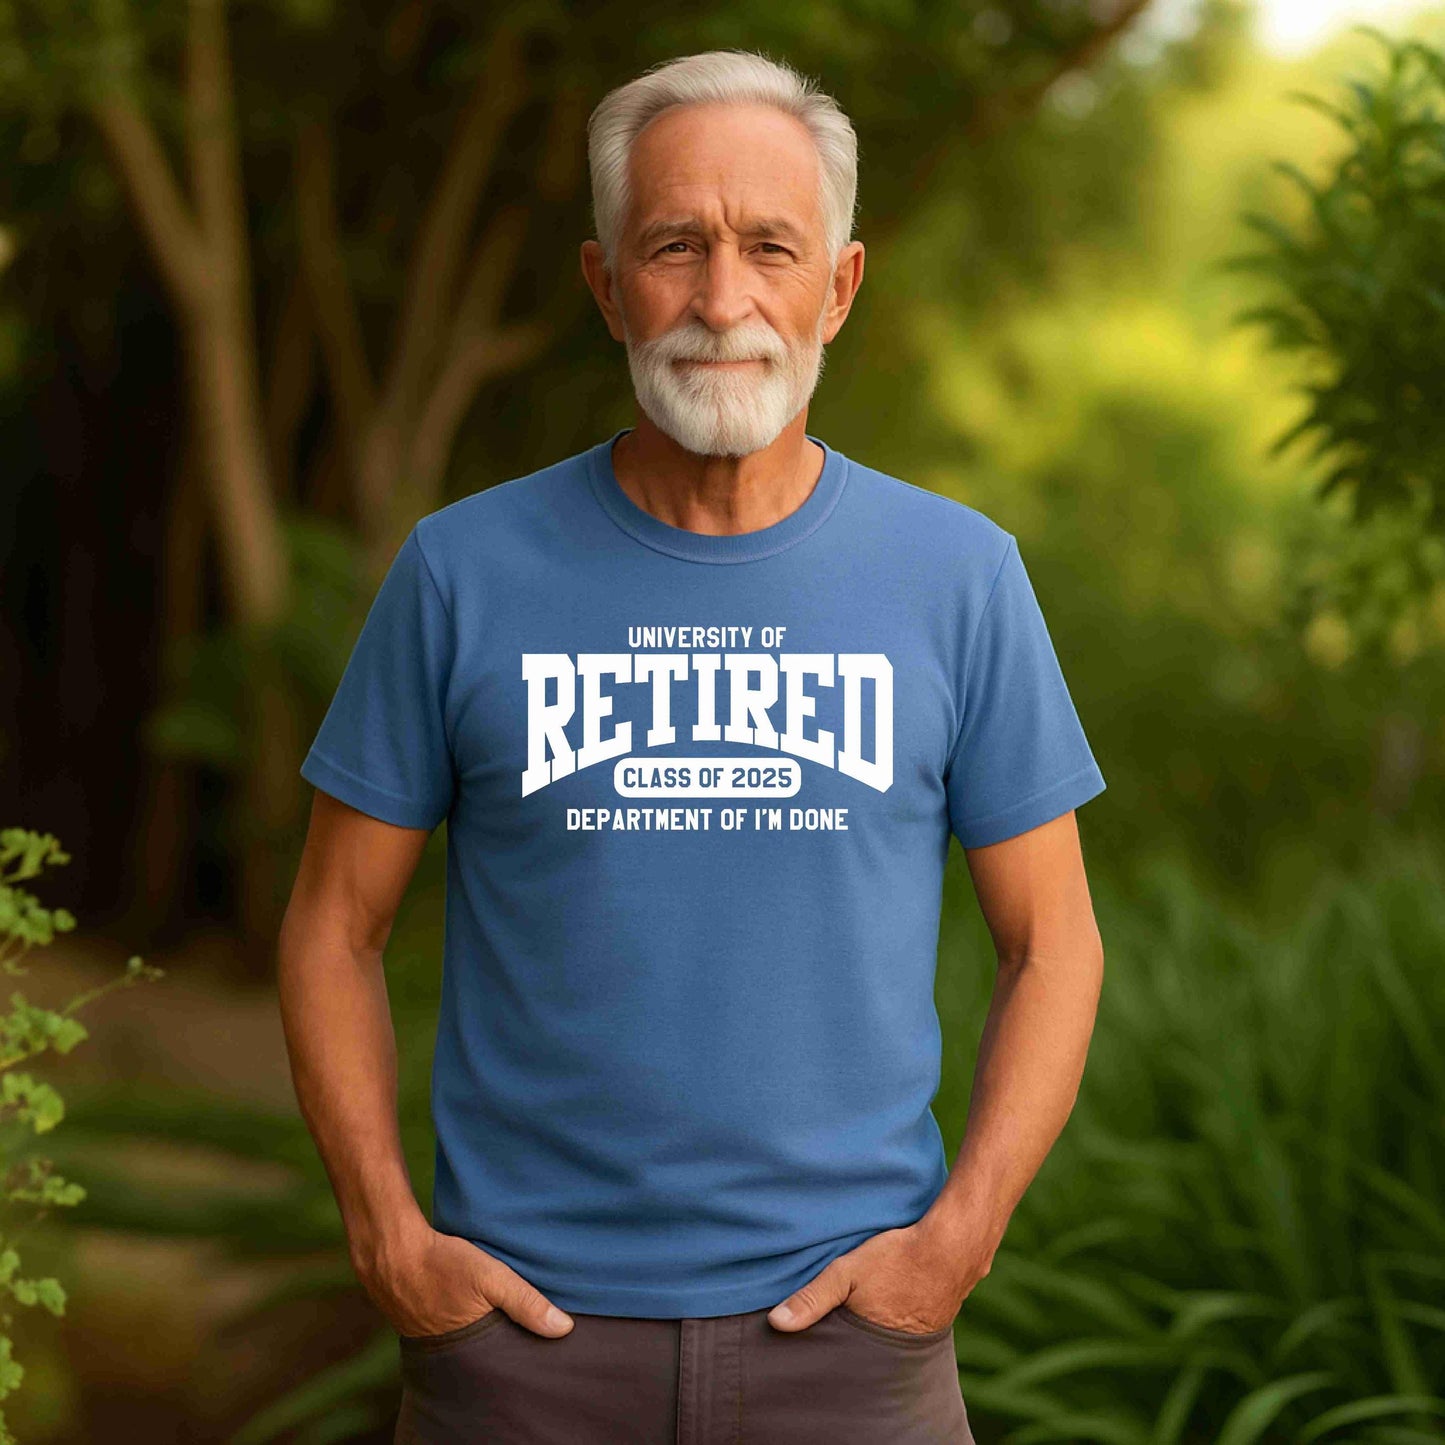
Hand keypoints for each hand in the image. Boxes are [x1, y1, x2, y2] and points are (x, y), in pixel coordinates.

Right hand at [354, 1216, 573, 1339]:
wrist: (389, 1250)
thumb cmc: (441, 1263)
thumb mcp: (491, 1277)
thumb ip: (526, 1302)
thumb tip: (565, 1329)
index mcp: (470, 1349)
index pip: (505, 1361)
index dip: (523, 1351)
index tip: (545, 1342)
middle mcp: (451, 1353)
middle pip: (489, 1352)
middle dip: (506, 1341)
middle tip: (528, 1325)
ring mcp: (432, 1338)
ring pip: (470, 1339)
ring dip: (485, 1328)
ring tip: (500, 1312)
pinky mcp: (420, 1322)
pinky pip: (451, 1326)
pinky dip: (464, 1317)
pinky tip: (471, 1303)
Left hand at [766, 1212, 992, 1334]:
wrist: (955, 1243)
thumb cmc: (897, 1257)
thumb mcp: (846, 1273)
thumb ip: (812, 1298)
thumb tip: (776, 1323)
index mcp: (877, 1341)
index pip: (851, 1359)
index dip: (838, 1351)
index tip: (823, 1348)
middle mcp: (904, 1346)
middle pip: (874, 1349)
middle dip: (861, 1342)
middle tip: (849, 1326)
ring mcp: (928, 1329)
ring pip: (897, 1334)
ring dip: (886, 1326)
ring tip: (875, 1312)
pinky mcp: (943, 1311)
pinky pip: (919, 1319)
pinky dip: (908, 1311)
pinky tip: (903, 1296)